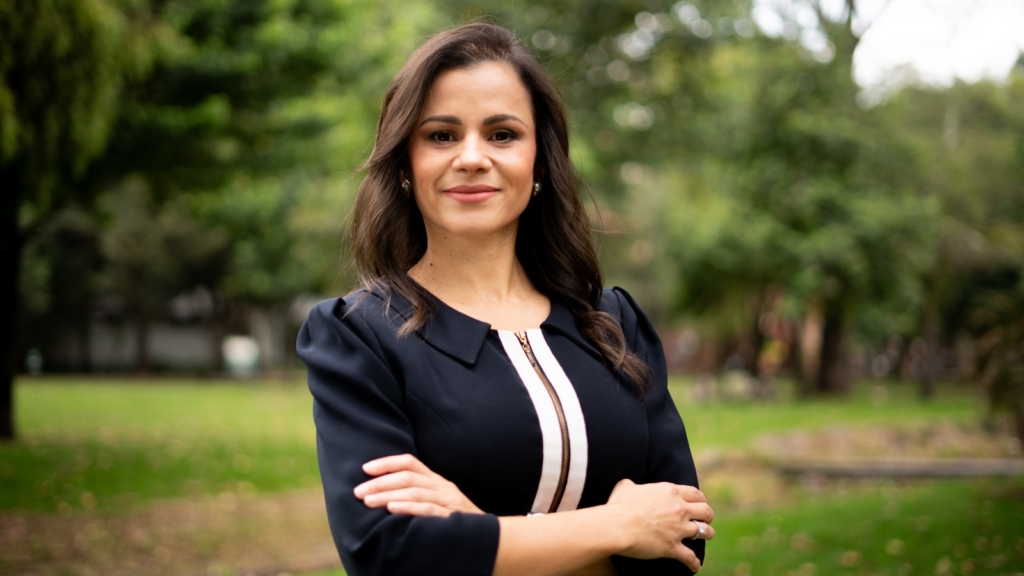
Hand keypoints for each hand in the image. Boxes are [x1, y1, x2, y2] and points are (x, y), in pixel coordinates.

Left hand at [353, 453, 483, 516]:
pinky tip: (391, 510)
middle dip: (380, 483)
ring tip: (368, 501)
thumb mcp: (438, 502)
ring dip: (388, 495)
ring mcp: (448, 500)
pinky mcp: (451, 517)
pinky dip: (408, 507)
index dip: (387, 463)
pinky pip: (427, 509)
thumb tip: (383, 495)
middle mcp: (442, 486)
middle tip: (358, 491)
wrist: (489, 539)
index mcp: (436, 480)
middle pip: (407, 477)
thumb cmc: (456, 522)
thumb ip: (418, 495)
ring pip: (414, 491)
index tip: (365, 468)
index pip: (410, 462)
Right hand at [605, 479, 714, 572]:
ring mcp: (678, 529)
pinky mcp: (672, 547)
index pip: (695, 493)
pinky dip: (694, 562)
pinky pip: (690, 557)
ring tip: (707, 535)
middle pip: (706, 511)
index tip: (699, 502)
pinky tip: (696, 565)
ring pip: (704, 532)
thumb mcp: (626, 487)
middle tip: (705, 518)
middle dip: (708, 515)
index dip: (700, 499)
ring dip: (707, 534)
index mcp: (670, 492)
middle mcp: (679, 509)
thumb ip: (634, 485)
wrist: (617, 526)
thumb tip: (630, 486)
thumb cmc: (619, 505)